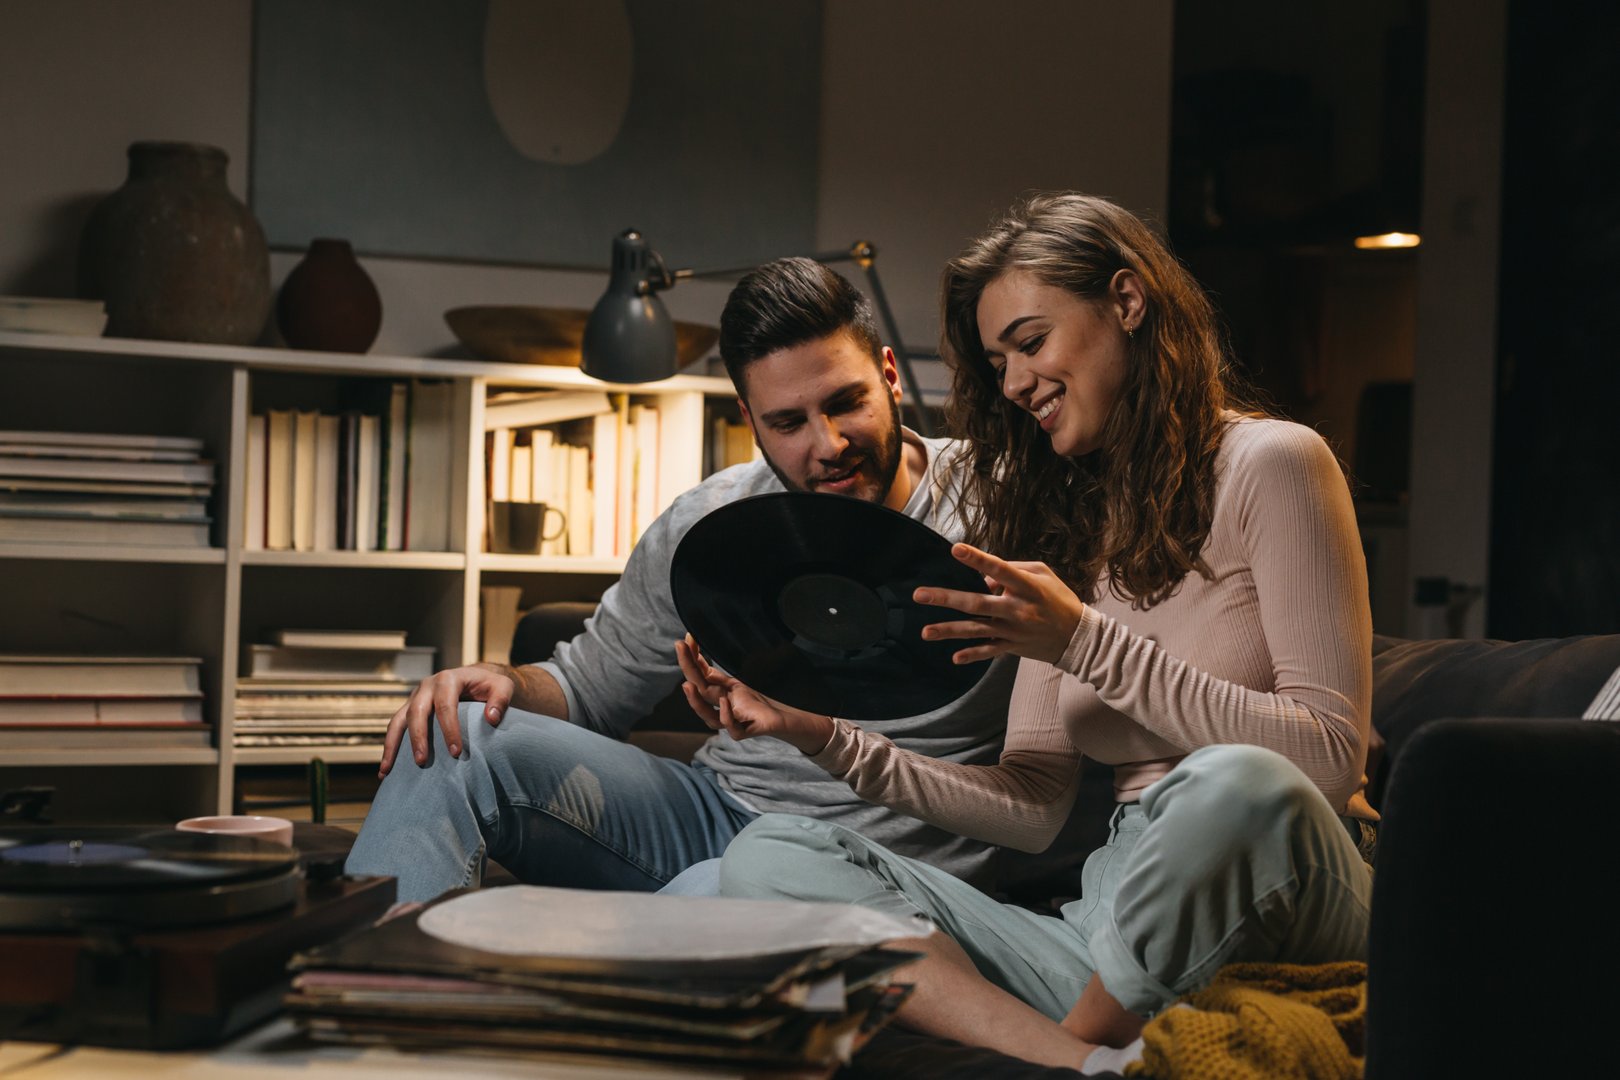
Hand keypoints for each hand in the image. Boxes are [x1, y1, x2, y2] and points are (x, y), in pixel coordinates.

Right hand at [378, 663, 516, 776]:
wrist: (477, 678)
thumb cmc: (490, 685)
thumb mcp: (503, 687)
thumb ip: (500, 700)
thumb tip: (491, 719)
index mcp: (448, 679)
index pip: (446, 706)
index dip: (449, 729)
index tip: (456, 752)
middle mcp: (427, 686)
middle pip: (417, 712)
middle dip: (418, 737)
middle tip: (422, 761)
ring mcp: (415, 698)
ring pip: (397, 720)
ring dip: (392, 745)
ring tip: (388, 770)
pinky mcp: (410, 709)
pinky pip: (395, 728)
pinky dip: (389, 747)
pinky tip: (386, 770)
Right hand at [674, 635, 834, 754]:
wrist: (779, 719)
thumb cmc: (756, 701)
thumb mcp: (737, 682)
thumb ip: (718, 674)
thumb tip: (700, 656)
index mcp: (717, 694)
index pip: (699, 675)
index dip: (691, 658)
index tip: (685, 639)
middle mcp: (720, 708)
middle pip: (698, 691)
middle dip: (688, 669)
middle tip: (679, 648)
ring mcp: (731, 721)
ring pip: (708, 717)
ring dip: (696, 701)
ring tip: (687, 684)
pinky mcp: (745, 731)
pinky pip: (732, 729)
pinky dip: (726, 716)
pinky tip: (723, 701)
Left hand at [914, 543, 1086, 666]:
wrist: (1078, 637)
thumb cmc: (1058, 599)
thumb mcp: (1043, 574)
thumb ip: (1013, 569)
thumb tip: (984, 578)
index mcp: (1027, 586)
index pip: (998, 569)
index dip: (977, 559)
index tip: (955, 549)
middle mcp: (1017, 609)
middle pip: (976, 603)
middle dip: (946, 599)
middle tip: (919, 594)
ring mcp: (1013, 630)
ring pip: (976, 630)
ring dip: (949, 631)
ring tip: (925, 632)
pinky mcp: (1012, 646)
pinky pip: (989, 651)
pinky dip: (973, 655)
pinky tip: (954, 657)